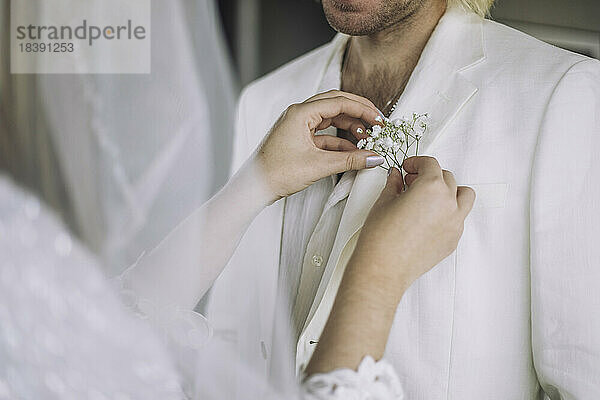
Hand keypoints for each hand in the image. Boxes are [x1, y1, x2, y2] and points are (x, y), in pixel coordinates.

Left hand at [253, 90, 384, 202]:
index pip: (339, 102)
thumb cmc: (277, 173)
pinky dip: (339, 142)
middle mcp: (299, 115)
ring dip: (349, 128)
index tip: (379, 120)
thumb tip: (374, 157)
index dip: (363, 109)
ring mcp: (298, 126)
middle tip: (377, 122)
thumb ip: (350, 160)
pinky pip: (323, 135)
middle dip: (358, 113)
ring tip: (366, 139)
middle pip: (336, 105)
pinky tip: (352, 152)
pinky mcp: (298, 139)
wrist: (254, 187)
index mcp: (301, 113)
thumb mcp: (318, 166)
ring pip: (330, 120)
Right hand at [350, 156, 475, 296]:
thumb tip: (396, 177)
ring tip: (429, 197)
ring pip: (463, 196)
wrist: (383, 268)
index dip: (416, 163)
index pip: (430, 164)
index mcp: (431, 188)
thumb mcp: (384, 202)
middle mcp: (448, 203)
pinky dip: (448, 212)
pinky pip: (458, 218)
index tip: (408, 168)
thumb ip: (394, 184)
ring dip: (449, 191)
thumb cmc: (381, 238)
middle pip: (447, 178)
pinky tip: (428, 218)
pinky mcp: (453, 240)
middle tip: (411, 182)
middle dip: (429, 176)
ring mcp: (454, 223)